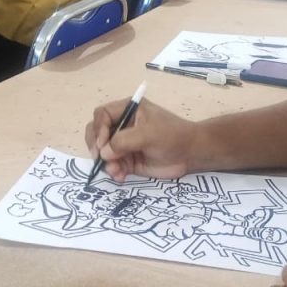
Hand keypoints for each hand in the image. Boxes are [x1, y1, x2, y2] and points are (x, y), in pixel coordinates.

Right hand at [84, 98, 198, 180]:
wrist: (190, 154)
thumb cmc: (172, 136)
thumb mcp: (148, 134)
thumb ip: (124, 141)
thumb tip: (104, 153)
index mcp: (128, 109)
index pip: (102, 115)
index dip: (99, 128)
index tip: (103, 144)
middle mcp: (122, 125)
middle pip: (97, 133)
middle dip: (96, 146)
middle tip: (99, 158)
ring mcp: (124, 143)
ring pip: (103, 152)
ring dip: (105, 163)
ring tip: (115, 171)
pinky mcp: (128, 160)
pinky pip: (113, 165)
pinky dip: (114, 171)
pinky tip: (120, 176)